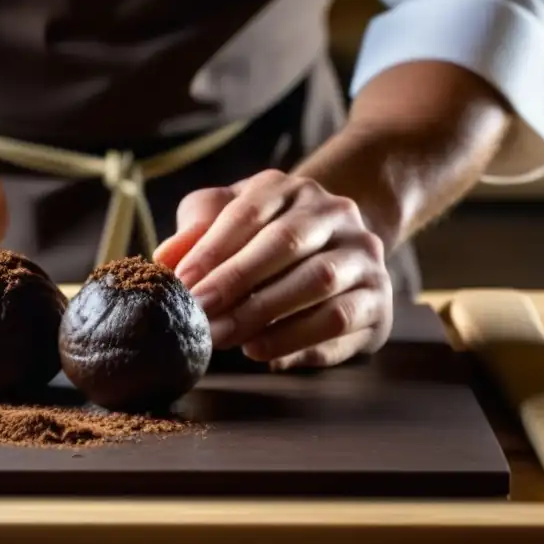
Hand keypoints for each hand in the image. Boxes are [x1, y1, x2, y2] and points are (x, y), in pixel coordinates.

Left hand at [154, 170, 392, 369]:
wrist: (334, 249)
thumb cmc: (262, 237)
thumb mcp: (226, 219)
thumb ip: (195, 230)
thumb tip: (165, 258)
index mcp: (291, 189)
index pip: (250, 212)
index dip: (213, 248)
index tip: (183, 282)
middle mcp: (336, 214)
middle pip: (287, 244)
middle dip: (238, 283)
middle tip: (202, 317)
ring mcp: (364, 256)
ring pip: (320, 283)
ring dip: (268, 316)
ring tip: (228, 339)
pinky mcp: (379, 300)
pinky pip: (342, 322)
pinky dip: (300, 341)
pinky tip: (264, 354)